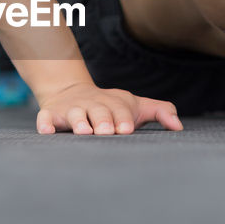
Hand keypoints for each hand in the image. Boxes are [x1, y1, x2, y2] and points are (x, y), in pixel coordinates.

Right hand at [35, 81, 182, 134]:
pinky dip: (45, 124)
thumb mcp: (136, 105)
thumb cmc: (111, 107)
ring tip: (84, 132)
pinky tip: (47, 132)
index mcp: (113, 103)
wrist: (71, 91)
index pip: (120, 109)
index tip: (127, 129)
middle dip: (102, 120)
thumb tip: (179, 127)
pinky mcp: (51, 115)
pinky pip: (45, 118)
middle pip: (98, 111)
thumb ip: (161, 111)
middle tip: (107, 132)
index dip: (123, 118)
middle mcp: (92, 104)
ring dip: (78, 121)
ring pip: (73, 114)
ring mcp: (71, 109)